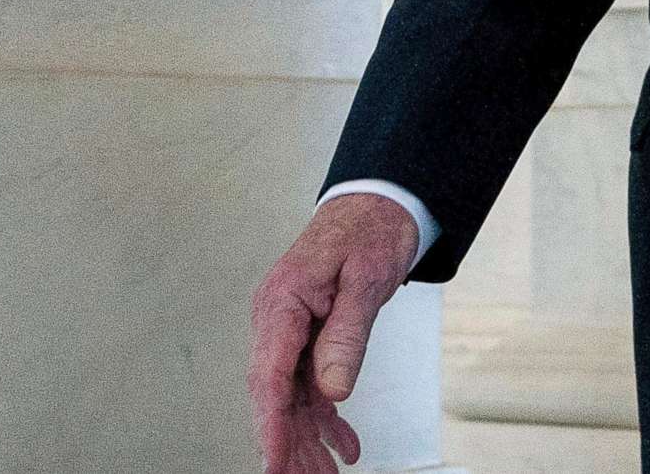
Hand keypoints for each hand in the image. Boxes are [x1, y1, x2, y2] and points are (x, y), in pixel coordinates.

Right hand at [250, 193, 419, 472]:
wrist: (380, 202)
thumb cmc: (371, 228)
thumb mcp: (366, 279)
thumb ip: (348, 335)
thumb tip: (333, 389)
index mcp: (282, 302)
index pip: (270, 374)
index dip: (271, 424)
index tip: (274, 462)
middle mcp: (279, 320)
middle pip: (277, 395)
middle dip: (289, 443)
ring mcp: (292, 330)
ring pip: (293, 398)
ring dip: (308, 439)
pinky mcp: (309, 337)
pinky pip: (312, 386)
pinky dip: (328, 418)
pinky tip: (343, 445)